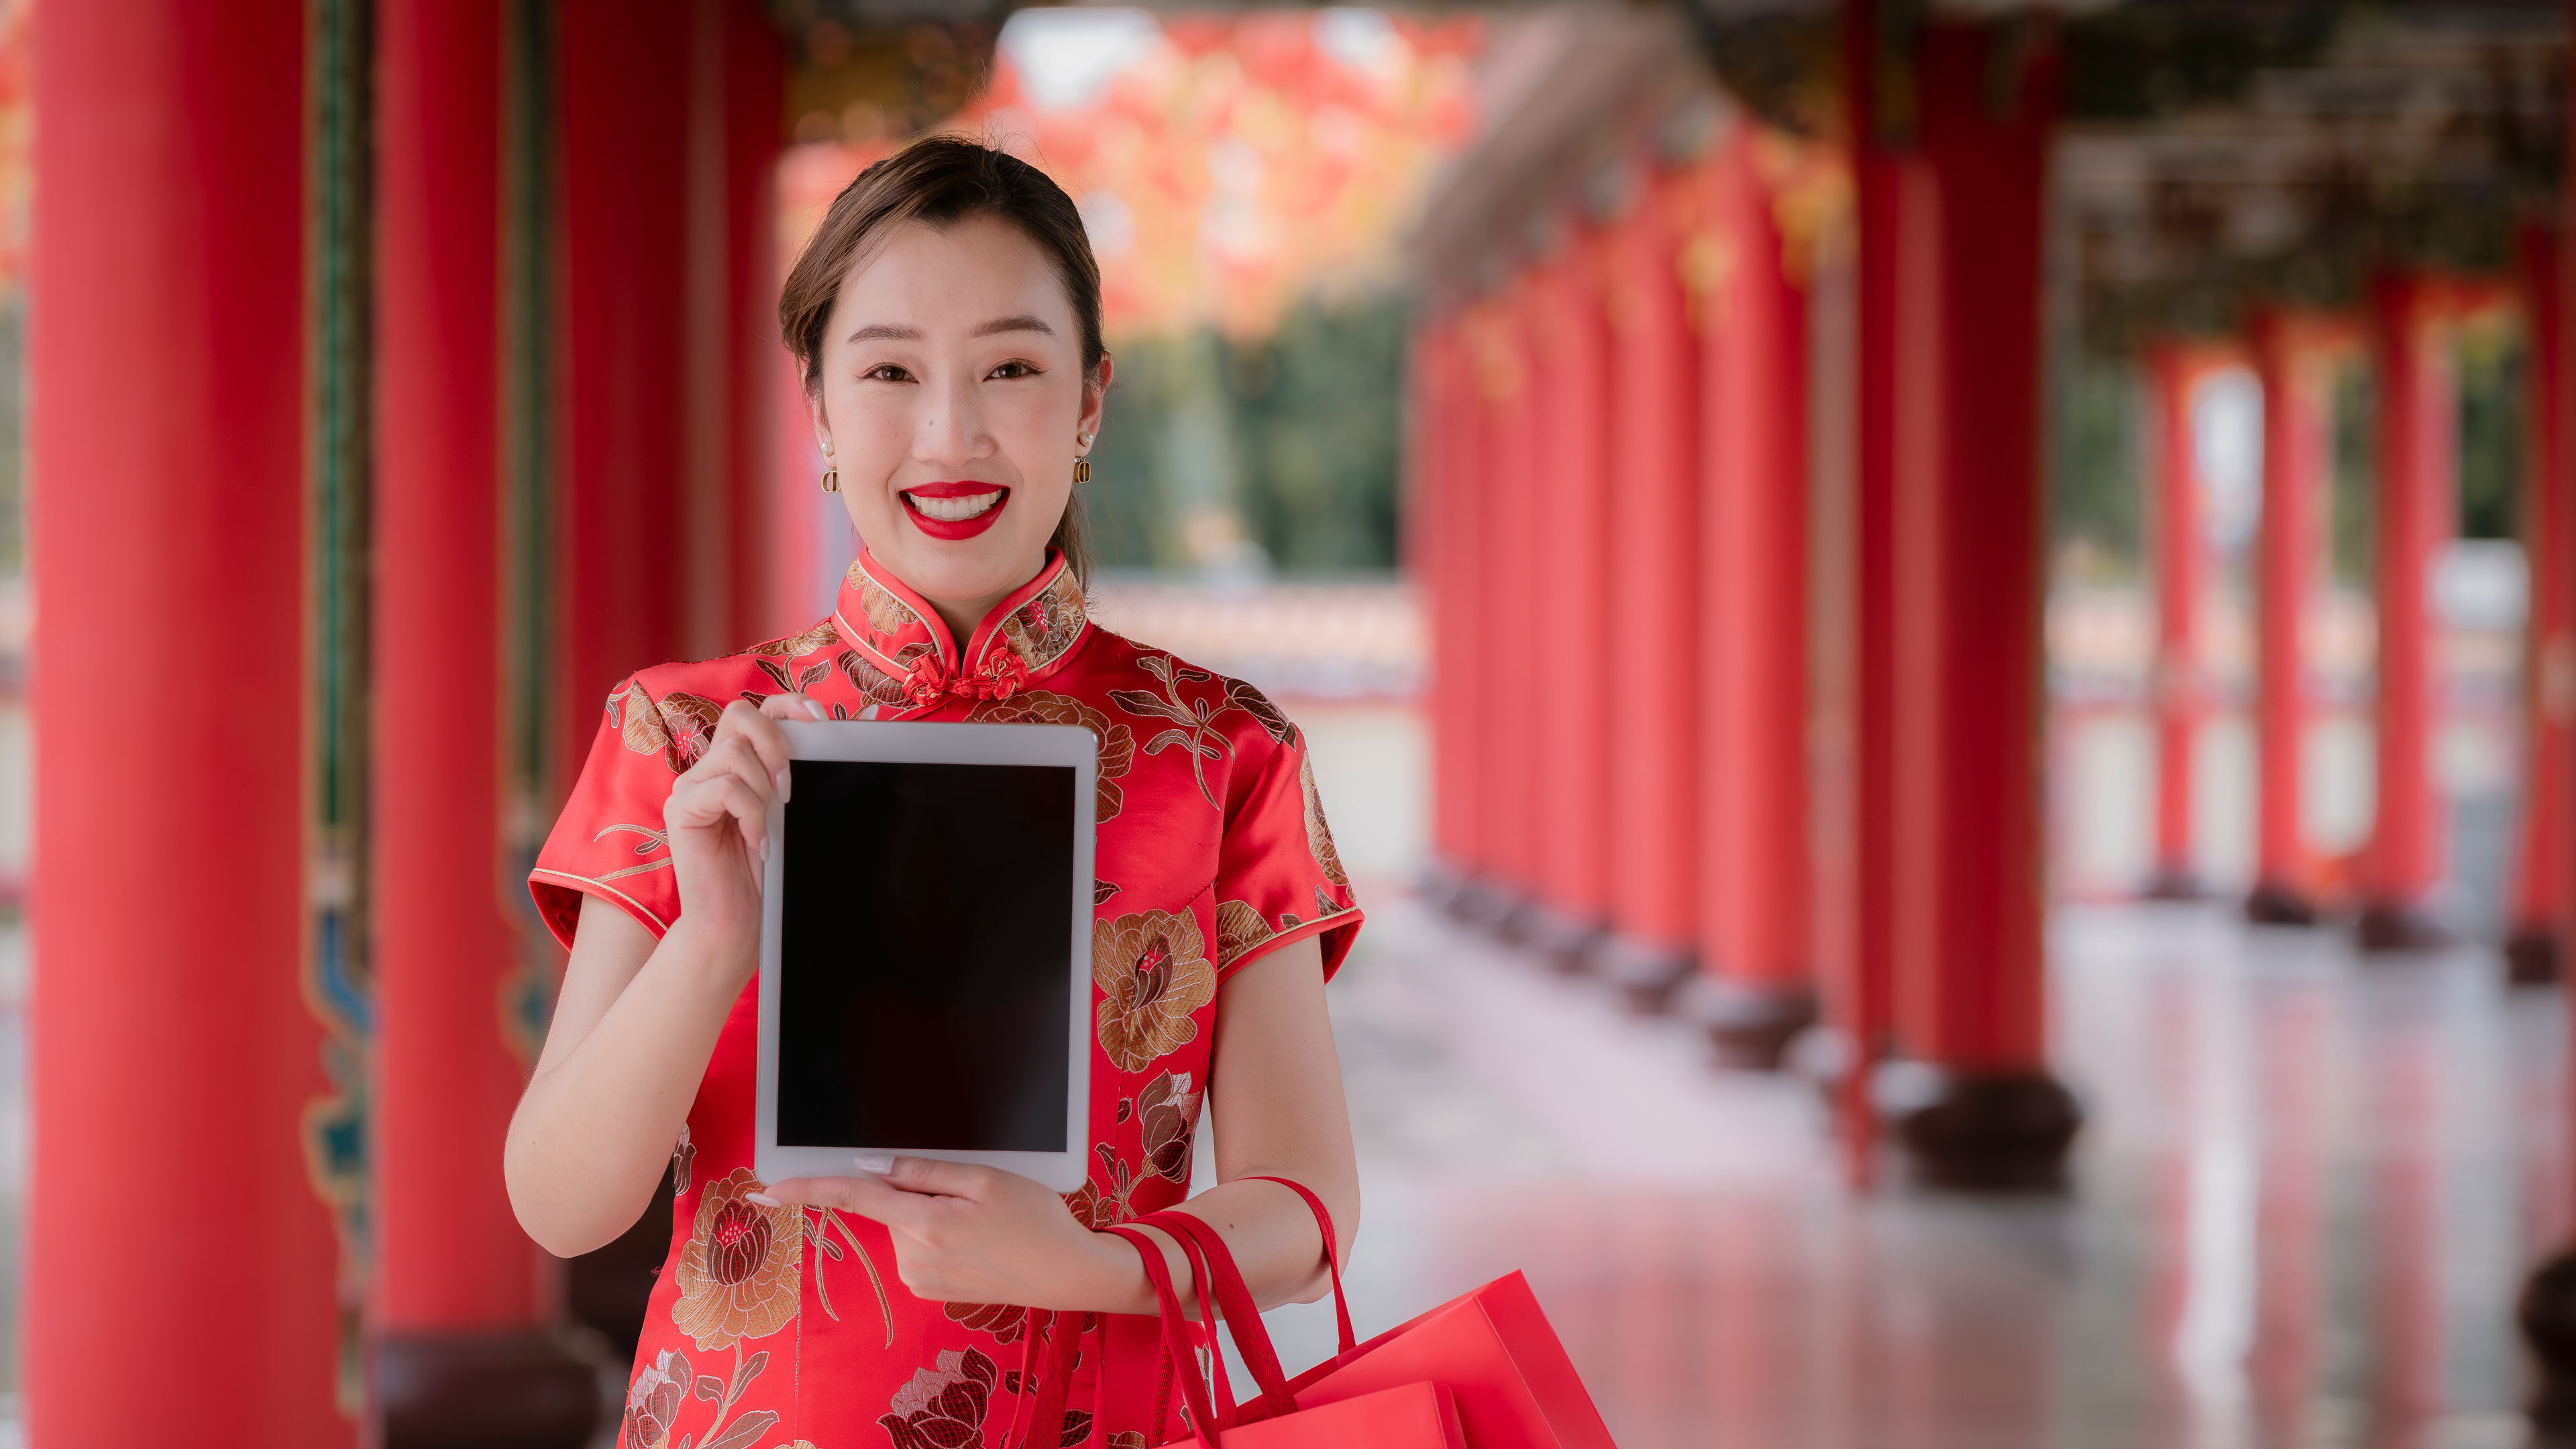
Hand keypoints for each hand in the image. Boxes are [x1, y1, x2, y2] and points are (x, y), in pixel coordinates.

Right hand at [662, 692, 828, 980]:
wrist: (739, 926)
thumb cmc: (771, 875)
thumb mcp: (797, 813)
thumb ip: (812, 769)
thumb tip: (865, 722)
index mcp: (739, 764)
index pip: (759, 710)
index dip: (788, 705)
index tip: (820, 722)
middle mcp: (710, 768)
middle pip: (739, 714)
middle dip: (775, 739)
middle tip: (789, 784)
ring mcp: (691, 787)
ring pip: (733, 752)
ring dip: (764, 789)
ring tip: (770, 826)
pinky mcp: (680, 810)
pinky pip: (723, 788)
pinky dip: (751, 814)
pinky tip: (757, 844)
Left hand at [759, 1157, 1130, 1311]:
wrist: (1067, 1273)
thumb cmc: (1035, 1219)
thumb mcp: (986, 1178)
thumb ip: (923, 1171)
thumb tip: (872, 1165)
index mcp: (925, 1225)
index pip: (852, 1198)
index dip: (806, 1190)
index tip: (766, 1190)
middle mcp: (914, 1257)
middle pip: (891, 1203)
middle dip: (919, 1189)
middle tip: (973, 1193)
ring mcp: (920, 1277)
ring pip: (906, 1223)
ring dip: (933, 1212)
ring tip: (984, 1218)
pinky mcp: (930, 1286)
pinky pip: (919, 1244)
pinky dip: (940, 1232)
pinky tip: (979, 1237)